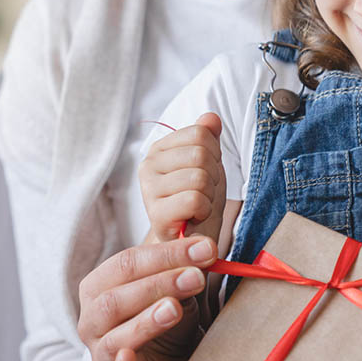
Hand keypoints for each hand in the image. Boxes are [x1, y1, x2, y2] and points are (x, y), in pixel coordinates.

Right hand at [76, 235, 217, 360]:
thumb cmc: (165, 319)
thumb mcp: (174, 289)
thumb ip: (183, 267)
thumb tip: (204, 244)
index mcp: (99, 285)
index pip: (127, 262)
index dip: (166, 254)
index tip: (203, 249)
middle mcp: (92, 316)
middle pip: (116, 296)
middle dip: (160, 283)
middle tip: (196, 277)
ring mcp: (100, 349)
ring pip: (115, 333)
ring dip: (146, 319)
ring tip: (174, 308)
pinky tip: (130, 357)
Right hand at [138, 113, 224, 242]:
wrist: (192, 242)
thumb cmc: (200, 201)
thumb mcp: (209, 164)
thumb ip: (208, 138)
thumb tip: (211, 118)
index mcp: (159, 149)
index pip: (200, 133)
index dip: (214, 154)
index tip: (205, 173)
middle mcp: (148, 166)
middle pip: (200, 154)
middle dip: (213, 176)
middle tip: (203, 193)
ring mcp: (148, 190)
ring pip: (199, 177)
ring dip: (209, 194)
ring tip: (199, 205)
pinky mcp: (156, 214)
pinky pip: (194, 199)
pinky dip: (204, 209)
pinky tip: (195, 216)